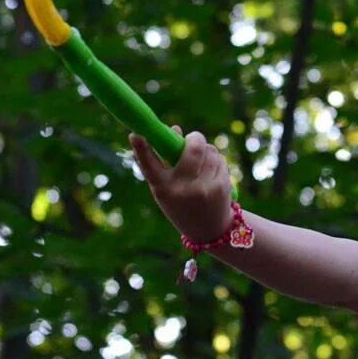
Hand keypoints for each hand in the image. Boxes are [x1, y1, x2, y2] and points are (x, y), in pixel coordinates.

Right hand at [129, 125, 234, 243]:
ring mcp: (203, 188)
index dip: (141, 148)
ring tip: (202, 161)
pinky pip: (220, 159)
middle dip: (194, 138)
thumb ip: (166, 161)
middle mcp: (182, 189)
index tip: (136, 134)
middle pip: (193, 148)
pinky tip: (212, 172)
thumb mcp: (168, 188)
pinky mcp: (221, 186)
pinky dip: (216, 160)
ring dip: (206, 149)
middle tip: (193, 138)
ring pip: (209, 151)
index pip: (149, 165)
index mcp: (162, 189)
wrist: (209, 230)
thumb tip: (175, 128)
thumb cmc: (182, 203)